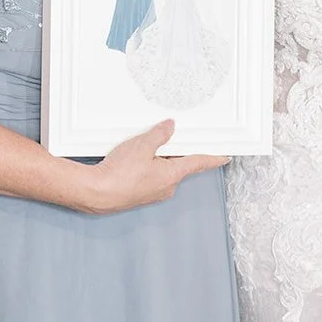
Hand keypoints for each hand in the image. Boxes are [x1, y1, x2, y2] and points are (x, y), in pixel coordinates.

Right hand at [83, 120, 227, 213]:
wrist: (96, 193)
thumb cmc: (119, 174)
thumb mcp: (142, 145)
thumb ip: (159, 135)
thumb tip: (169, 127)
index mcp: (172, 175)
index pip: (199, 163)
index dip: (213, 158)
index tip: (225, 156)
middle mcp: (167, 187)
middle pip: (180, 165)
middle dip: (178, 151)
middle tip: (175, 137)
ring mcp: (153, 192)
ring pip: (164, 171)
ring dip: (161, 158)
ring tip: (147, 146)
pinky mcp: (141, 194)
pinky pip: (152, 176)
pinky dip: (149, 166)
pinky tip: (136, 159)